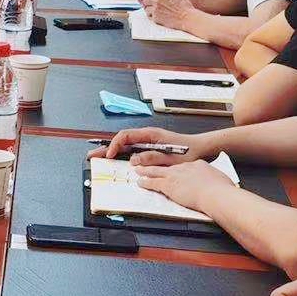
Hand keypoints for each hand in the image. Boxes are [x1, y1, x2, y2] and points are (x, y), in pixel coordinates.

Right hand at [90, 125, 214, 162]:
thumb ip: (152, 157)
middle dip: (106, 147)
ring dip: (112, 151)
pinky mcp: (152, 149)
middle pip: (122, 140)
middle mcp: (148, 137)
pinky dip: (122, 155)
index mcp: (150, 135)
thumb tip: (133, 160)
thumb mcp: (171, 157)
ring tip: (100, 158)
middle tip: (92, 155)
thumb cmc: (190, 151)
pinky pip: (133, 150)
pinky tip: (117, 160)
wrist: (204, 149)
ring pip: (126, 145)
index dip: (114, 145)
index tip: (109, 156)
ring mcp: (149, 143)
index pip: (125, 136)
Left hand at [131, 159, 233, 210]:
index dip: (179, 169)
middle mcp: (184, 167)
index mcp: (198, 165)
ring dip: (146, 171)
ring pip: (156, 171)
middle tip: (149, 163)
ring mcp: (175, 175)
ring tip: (139, 170)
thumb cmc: (221, 190)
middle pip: (168, 165)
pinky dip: (146, 182)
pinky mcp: (168, 185)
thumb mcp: (222, 180)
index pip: (185, 166)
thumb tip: (221, 184)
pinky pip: (153, 182)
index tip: (176, 171)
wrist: (215, 193)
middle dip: (157, 164)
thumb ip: (216, 180)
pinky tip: (140, 183)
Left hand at [140, 0, 193, 30]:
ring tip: (158, 10)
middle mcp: (158, 0)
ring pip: (146, 8)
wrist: (187, 17)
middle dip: (146, 2)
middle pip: (144, 0)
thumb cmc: (183, 6)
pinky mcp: (156, 18)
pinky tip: (160, 15)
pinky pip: (149, 16)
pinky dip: (152, 16)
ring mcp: (156, 9)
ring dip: (149, 9)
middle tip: (150, 4)